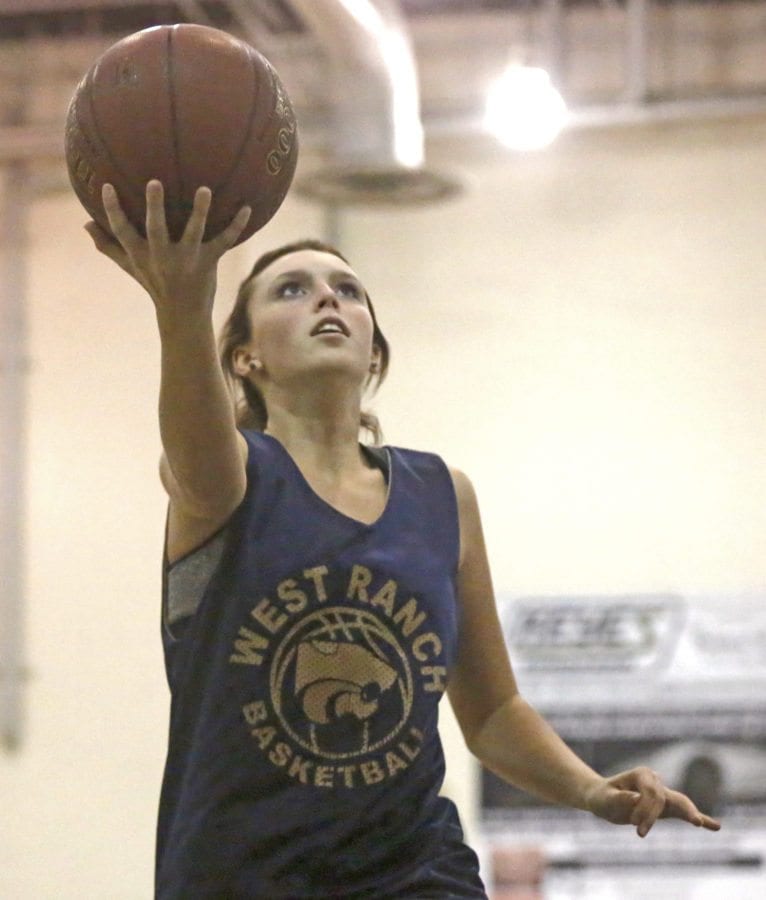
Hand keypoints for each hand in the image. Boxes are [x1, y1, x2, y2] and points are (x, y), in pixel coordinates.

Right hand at [84, 180, 250, 327]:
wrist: (183, 315)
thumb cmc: (154, 285)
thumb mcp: (129, 267)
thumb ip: (108, 246)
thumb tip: (85, 224)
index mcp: (142, 255)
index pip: (122, 231)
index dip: (113, 211)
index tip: (108, 187)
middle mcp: (163, 257)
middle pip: (156, 230)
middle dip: (155, 207)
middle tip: (154, 182)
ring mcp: (187, 260)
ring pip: (193, 233)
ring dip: (200, 212)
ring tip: (204, 190)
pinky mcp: (208, 262)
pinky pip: (224, 241)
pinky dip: (237, 226)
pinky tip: (247, 208)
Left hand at [584, 766, 721, 837]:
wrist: (602, 798)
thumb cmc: (603, 797)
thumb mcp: (605, 799)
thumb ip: (619, 799)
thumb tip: (636, 797)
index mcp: (642, 774)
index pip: (652, 794)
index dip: (645, 810)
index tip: (634, 824)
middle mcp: (655, 780)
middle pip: (667, 798)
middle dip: (662, 815)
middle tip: (646, 832)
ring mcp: (662, 793)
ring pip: (681, 803)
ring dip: (691, 814)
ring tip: (702, 824)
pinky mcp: (665, 807)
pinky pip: (683, 812)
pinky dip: (700, 818)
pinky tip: (715, 826)